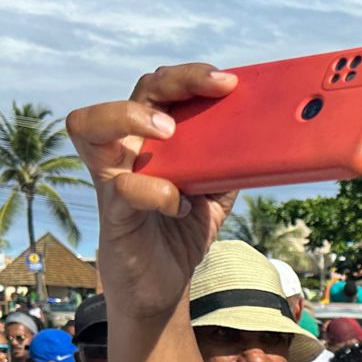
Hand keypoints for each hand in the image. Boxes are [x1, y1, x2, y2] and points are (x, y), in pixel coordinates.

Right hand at [65, 63, 239, 319]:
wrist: (162, 285)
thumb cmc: (182, 230)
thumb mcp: (216, 192)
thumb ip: (231, 164)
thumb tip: (270, 138)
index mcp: (154, 138)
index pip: (164, 88)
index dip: (194, 77)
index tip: (231, 82)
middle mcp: (129, 148)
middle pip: (139, 90)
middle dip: (178, 80)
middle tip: (217, 86)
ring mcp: (114, 176)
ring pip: (91, 126)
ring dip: (130, 117)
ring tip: (168, 132)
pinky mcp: (114, 211)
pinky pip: (125, 189)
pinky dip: (156, 192)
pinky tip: (180, 206)